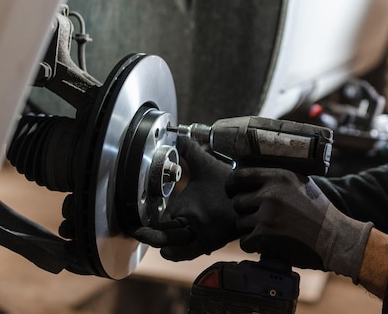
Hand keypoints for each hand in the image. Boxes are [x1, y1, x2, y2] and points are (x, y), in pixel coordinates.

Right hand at [133, 137, 238, 260]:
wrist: (249, 187)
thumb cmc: (227, 179)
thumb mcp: (204, 165)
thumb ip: (190, 151)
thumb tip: (178, 136)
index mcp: (185, 210)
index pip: (162, 221)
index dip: (150, 225)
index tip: (137, 226)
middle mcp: (191, 223)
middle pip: (166, 234)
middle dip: (151, 235)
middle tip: (138, 232)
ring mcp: (200, 233)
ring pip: (175, 242)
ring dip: (161, 241)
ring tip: (145, 237)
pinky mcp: (211, 240)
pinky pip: (191, 251)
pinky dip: (178, 253)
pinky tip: (167, 250)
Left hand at [226, 168, 372, 281]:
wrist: (336, 238)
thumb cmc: (320, 212)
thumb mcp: (301, 184)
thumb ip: (277, 179)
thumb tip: (251, 176)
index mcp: (279, 176)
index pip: (240, 175)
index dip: (232, 185)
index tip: (233, 191)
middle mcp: (271, 193)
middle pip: (237, 201)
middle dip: (244, 211)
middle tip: (257, 217)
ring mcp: (267, 214)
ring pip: (239, 222)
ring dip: (249, 229)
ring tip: (269, 231)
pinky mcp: (265, 236)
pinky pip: (244, 241)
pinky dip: (253, 245)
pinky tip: (268, 243)